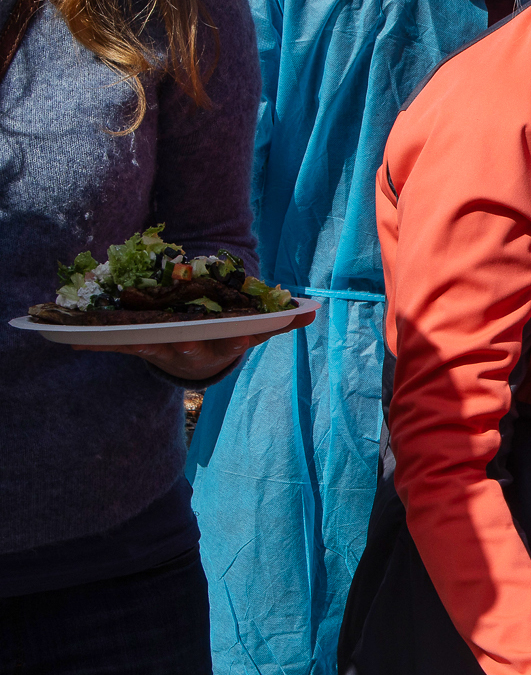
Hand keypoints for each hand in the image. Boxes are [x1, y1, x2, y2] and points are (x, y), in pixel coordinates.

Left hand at [70, 310, 311, 379]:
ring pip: (140, 346)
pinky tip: (72, 342)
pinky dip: (96, 344)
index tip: (233, 336)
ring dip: (115, 342)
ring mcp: (164, 352)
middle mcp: (192, 351)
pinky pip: (117, 346)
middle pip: (180, 346)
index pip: (229, 341)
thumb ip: (281, 322)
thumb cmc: (226, 338)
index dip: (230, 339)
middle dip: (165, 342)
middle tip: (158, 337)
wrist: (197, 361)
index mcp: (221, 344)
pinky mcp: (142, 349)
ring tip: (86, 337)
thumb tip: (314, 312)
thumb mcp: (254, 331)